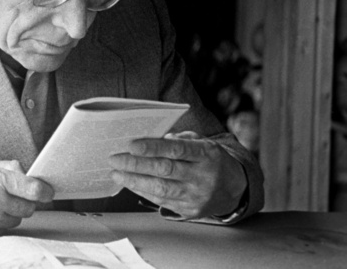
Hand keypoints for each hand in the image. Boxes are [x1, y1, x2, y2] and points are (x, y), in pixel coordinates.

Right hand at [0, 159, 53, 240]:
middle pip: (29, 208)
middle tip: (14, 194)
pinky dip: (0, 221)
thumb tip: (29, 173)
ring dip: (12, 212)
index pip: (34, 190)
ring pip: (17, 219)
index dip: (45, 191)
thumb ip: (7, 168)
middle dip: (26, 200)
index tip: (47, 191)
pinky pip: (3, 229)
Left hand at [108, 131, 246, 218]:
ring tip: (116, 174)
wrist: (235, 189)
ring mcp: (196, 196)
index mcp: (206, 154)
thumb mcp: (203, 143)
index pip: (176, 149)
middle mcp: (202, 176)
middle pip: (164, 170)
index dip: (152, 147)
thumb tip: (151, 138)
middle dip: (135, 164)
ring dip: (134, 181)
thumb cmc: (211, 160)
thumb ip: (180, 139)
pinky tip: (129, 184)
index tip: (131, 144)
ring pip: (160, 189)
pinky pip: (161, 201)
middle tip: (114, 158)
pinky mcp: (190, 211)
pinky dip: (143, 191)